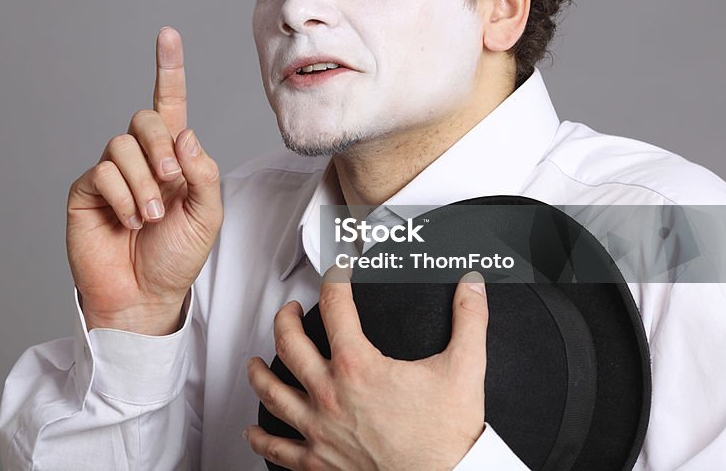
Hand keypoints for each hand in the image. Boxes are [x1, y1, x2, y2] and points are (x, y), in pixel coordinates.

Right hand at [66, 27, 222, 334]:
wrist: (144, 295)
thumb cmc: (176, 257)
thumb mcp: (207, 214)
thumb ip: (202, 171)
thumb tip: (183, 134)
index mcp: (173, 158)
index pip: (169, 104)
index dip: (168, 69)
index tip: (167, 34)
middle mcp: (140, 159)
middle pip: (145, 119)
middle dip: (161, 147)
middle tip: (171, 183)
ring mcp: (111, 173)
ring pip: (122, 146)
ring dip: (143, 183)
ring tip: (150, 216)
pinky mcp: (86, 190)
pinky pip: (102, 172)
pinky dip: (122, 196)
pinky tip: (129, 220)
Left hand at [245, 270, 488, 470]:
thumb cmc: (448, 437)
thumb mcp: (464, 369)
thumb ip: (469, 320)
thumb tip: (472, 287)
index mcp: (358, 367)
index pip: (335, 308)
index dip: (334, 281)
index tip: (336, 273)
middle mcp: (330, 395)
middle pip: (289, 344)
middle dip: (285, 320)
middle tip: (289, 312)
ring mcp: (319, 429)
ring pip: (273, 393)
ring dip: (259, 374)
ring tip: (255, 363)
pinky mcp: (318, 462)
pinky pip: (278, 450)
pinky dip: (261, 439)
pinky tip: (254, 432)